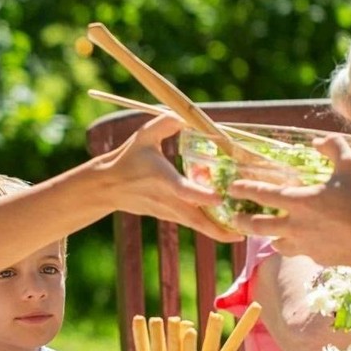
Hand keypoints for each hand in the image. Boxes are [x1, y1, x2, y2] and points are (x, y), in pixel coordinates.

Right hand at [101, 112, 242, 241]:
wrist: (108, 187)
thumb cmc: (128, 158)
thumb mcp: (144, 136)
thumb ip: (166, 123)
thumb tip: (188, 115)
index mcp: (162, 178)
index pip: (182, 189)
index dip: (200, 195)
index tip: (219, 199)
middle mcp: (167, 199)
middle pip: (195, 219)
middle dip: (218, 229)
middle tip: (241, 234)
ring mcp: (168, 211)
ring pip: (196, 225)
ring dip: (218, 232)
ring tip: (242, 235)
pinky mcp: (169, 216)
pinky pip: (192, 223)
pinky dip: (209, 228)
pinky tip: (229, 229)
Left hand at [227, 135, 350, 265]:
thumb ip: (333, 147)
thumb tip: (317, 140)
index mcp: (299, 201)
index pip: (262, 194)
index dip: (244, 189)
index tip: (232, 187)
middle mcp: (295, 226)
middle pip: (256, 226)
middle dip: (242, 220)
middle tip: (235, 216)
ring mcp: (305, 245)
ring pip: (276, 243)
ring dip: (269, 236)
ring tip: (269, 232)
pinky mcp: (317, 258)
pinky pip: (299, 252)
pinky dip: (296, 246)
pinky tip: (302, 241)